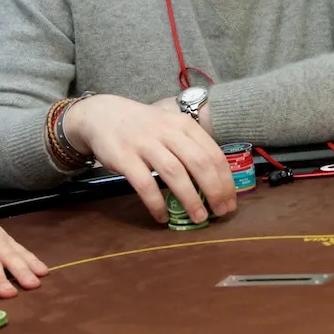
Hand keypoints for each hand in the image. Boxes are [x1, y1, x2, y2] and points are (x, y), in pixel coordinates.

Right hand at [64, 94, 235, 224]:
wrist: (102, 115)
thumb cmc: (144, 126)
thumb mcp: (171, 127)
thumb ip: (191, 147)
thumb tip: (216, 181)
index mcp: (184, 125)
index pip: (213, 153)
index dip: (226, 180)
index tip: (231, 201)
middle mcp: (168, 132)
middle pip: (199, 162)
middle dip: (214, 190)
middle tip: (221, 212)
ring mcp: (145, 143)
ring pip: (174, 173)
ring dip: (190, 199)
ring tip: (199, 218)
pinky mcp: (124, 157)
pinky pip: (144, 183)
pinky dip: (156, 203)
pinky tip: (163, 217)